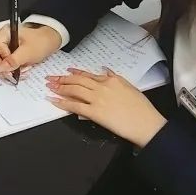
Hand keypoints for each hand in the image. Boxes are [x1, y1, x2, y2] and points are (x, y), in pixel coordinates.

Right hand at [0, 23, 62, 78]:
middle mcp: (1, 39)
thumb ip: (13, 61)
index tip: (12, 65)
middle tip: (12, 73)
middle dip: (1, 67)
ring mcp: (4, 47)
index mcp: (4, 34)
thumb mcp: (28, 52)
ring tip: (21, 70)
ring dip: (8, 70)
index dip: (1, 60)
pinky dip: (12, 69)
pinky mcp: (8, 54)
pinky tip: (21, 69)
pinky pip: (4, 64)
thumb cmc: (42, 41)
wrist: (51, 40)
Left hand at [47, 68, 166, 147]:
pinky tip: (54, 101)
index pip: (89, 75)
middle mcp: (102, 86)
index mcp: (112, 80)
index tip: (67, 71)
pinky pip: (74, 105)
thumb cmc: (141, 108)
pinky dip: (62, 102)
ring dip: (60, 88)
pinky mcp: (95, 112)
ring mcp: (97, 99)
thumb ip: (115, 78)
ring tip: (50, 86)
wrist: (145, 122)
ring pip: (74, 90)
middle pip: (78, 81)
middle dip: (63, 79)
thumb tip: (105, 71)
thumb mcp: (130, 87)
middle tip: (52, 78)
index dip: (75, 73)